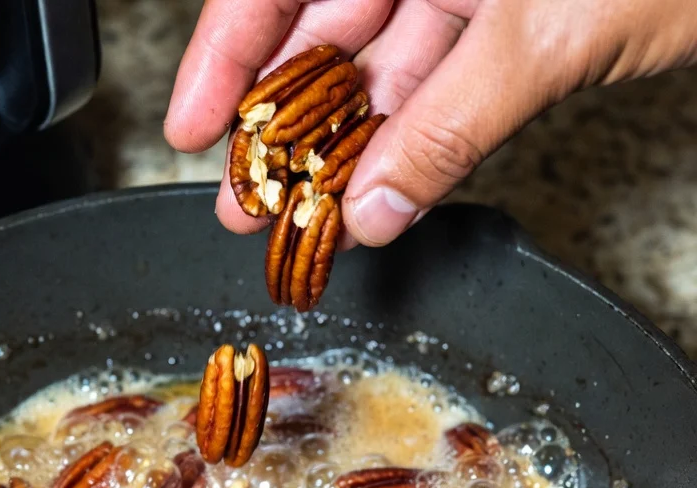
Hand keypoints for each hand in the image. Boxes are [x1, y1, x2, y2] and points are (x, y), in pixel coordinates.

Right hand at [165, 0, 696, 246]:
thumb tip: (373, 206)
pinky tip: (373, 196)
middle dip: (276, 127)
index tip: (189, 126)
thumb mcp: (543, 31)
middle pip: (319, 36)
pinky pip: (437, 96)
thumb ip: (449, 125)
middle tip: (244, 199)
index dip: (223, 56)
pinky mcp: (508, 27)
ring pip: (379, 77)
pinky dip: (409, 150)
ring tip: (298, 216)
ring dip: (340, 155)